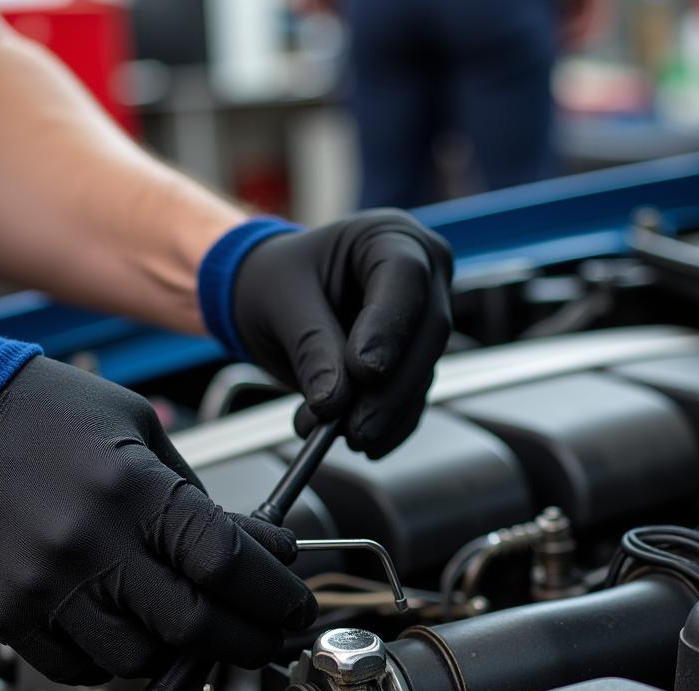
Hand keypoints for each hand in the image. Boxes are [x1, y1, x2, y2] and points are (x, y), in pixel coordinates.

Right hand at [0, 357, 317, 684]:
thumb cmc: (54, 415)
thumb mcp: (144, 430)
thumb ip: (200, 500)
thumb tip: (261, 552)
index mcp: (134, 490)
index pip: (229, 564)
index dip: (277, 596)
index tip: (296, 606)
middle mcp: (90, 543)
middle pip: (196, 626)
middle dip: (249, 641)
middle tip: (269, 637)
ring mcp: (45, 585)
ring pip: (140, 661)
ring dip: (180, 655)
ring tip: (190, 628)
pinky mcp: (9, 614)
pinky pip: (81, 670)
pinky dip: (117, 663)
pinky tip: (128, 630)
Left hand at [233, 209, 452, 458]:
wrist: (273, 300)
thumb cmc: (276, 281)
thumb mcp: (281, 301)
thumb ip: (310, 346)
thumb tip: (333, 400)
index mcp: (389, 237)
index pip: (405, 277)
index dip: (389, 326)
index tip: (364, 370)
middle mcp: (421, 276)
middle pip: (425, 334)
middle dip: (389, 389)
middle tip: (354, 426)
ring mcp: (422, 323)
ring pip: (422, 374)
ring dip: (383, 415)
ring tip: (335, 436)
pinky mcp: (415, 364)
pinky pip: (413, 401)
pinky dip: (388, 428)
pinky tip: (362, 445)